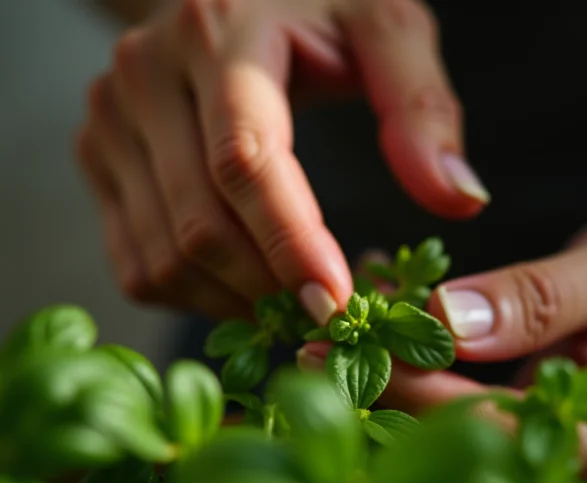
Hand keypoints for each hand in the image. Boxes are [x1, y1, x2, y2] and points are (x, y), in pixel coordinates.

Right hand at [76, 0, 488, 320]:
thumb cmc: (318, 10)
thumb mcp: (385, 28)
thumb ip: (422, 107)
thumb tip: (460, 201)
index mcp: (220, 32)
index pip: (244, 160)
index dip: (290, 243)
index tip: (336, 305)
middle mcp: (146, 75)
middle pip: (201, 225)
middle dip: (271, 290)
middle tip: (329, 319)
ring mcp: (110, 121)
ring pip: (166, 258)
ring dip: (237, 304)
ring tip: (294, 306)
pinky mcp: (98, 161)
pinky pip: (139, 266)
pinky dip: (197, 299)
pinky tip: (247, 292)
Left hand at [304, 212, 586, 470]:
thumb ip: (543, 300)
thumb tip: (447, 323)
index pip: (492, 429)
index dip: (415, 392)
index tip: (346, 353)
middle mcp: (564, 460)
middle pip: (456, 437)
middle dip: (382, 391)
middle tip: (309, 350)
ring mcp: (536, 442)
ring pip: (444, 421)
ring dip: (384, 375)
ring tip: (320, 337)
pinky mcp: (515, 416)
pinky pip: (453, 393)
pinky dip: (412, 353)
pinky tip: (374, 312)